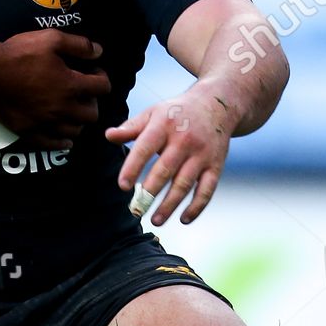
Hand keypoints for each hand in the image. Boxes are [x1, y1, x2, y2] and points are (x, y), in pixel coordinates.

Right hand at [0, 30, 108, 149]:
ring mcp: (46, 122)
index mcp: (71, 85)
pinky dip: (62, 141)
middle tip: (82, 91)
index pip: (103, 87)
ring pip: (75, 130)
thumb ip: (79, 45)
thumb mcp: (51, 39)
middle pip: (92, 113)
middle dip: (92, 101)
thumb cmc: (19, 53)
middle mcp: (63, 108)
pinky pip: (52, 144)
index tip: (93, 71)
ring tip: (71, 109)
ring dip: (78, 120)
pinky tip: (64, 137)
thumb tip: (99, 51)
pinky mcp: (29, 131)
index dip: (101, 76)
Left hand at [106, 82, 235, 225]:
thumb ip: (131, 127)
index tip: (122, 186)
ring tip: (155, 220)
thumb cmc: (176, 112)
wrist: (216, 105)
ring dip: (170, 205)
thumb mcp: (153, 113)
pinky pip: (207, 190)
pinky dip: (196, 207)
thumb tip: (108, 136)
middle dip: (150, 192)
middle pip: (165, 170)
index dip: (133, 167)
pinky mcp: (216, 165)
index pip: (145, 148)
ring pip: (185, 184)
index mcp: (164, 125)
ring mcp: (202, 154)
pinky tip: (183, 219)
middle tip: (136, 210)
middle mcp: (184, 140)